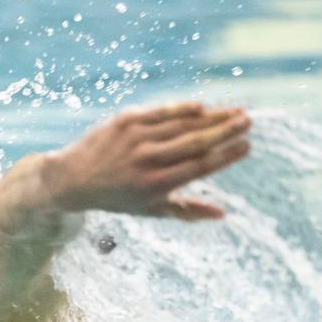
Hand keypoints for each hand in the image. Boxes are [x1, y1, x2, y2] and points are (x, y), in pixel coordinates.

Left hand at [40, 102, 249, 220]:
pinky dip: (183, 109)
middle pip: (195, 142)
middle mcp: (146, 160)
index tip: (247, 146)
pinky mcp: (126, 119)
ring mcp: (136, 137)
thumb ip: (186, 210)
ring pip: (181, 124)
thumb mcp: (150, 210)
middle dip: (225, 131)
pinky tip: (203, 107)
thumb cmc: (118, 197)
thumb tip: (222, 214)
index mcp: (155, 185)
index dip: (226, 155)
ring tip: (235, 111)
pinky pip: (161, 112)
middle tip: (248, 121)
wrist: (73, 178)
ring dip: (211, 117)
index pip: (199, 166)